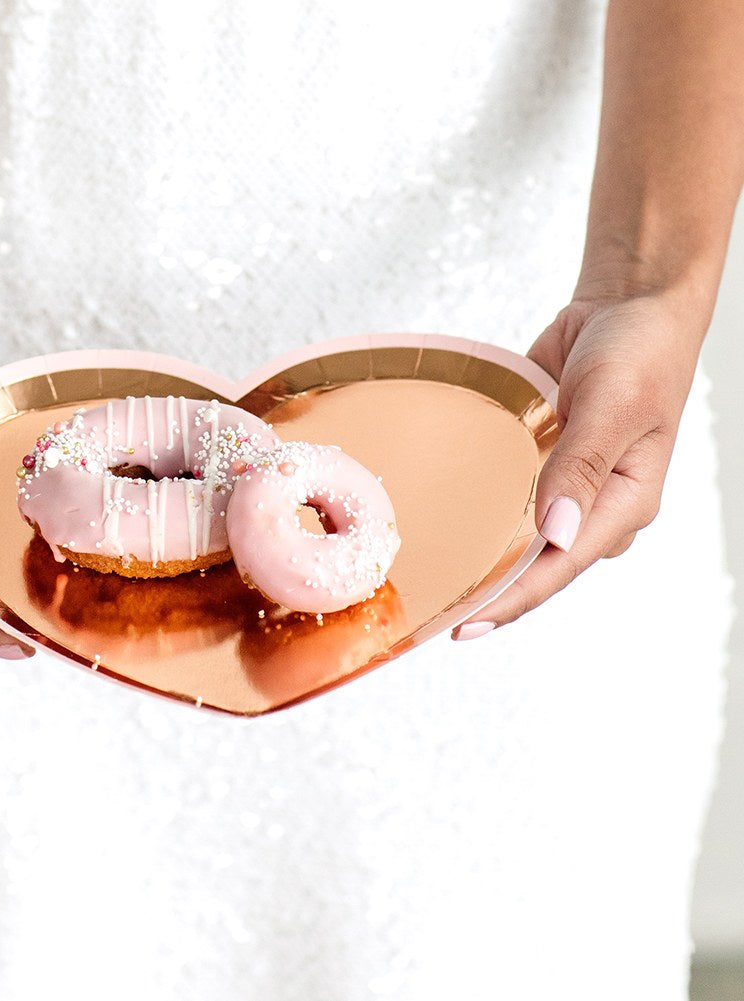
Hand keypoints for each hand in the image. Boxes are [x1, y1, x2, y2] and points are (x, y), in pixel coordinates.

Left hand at [452, 293, 702, 638]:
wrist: (628, 306)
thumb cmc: (639, 352)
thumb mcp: (615, 405)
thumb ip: (583, 466)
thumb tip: (555, 535)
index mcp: (623, 503)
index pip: (560, 567)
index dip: (513, 601)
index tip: (466, 626)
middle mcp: (593, 505)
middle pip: (536, 565)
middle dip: (491, 592)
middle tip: (433, 616)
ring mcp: (566, 487)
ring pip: (520, 538)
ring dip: (482, 559)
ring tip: (430, 584)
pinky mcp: (542, 464)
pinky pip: (509, 498)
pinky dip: (480, 513)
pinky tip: (442, 529)